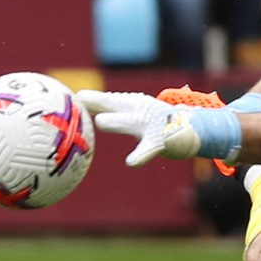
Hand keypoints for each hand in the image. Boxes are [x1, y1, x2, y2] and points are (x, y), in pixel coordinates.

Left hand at [78, 90, 223, 165]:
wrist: (187, 130)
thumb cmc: (150, 121)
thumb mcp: (128, 111)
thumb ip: (104, 106)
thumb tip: (78, 101)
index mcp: (130, 104)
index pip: (106, 100)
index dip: (89, 99)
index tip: (73, 97)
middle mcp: (139, 110)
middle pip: (116, 105)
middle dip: (99, 102)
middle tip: (80, 99)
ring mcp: (150, 124)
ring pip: (130, 122)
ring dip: (116, 120)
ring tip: (101, 120)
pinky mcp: (160, 140)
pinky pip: (148, 149)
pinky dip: (140, 155)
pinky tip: (131, 162)